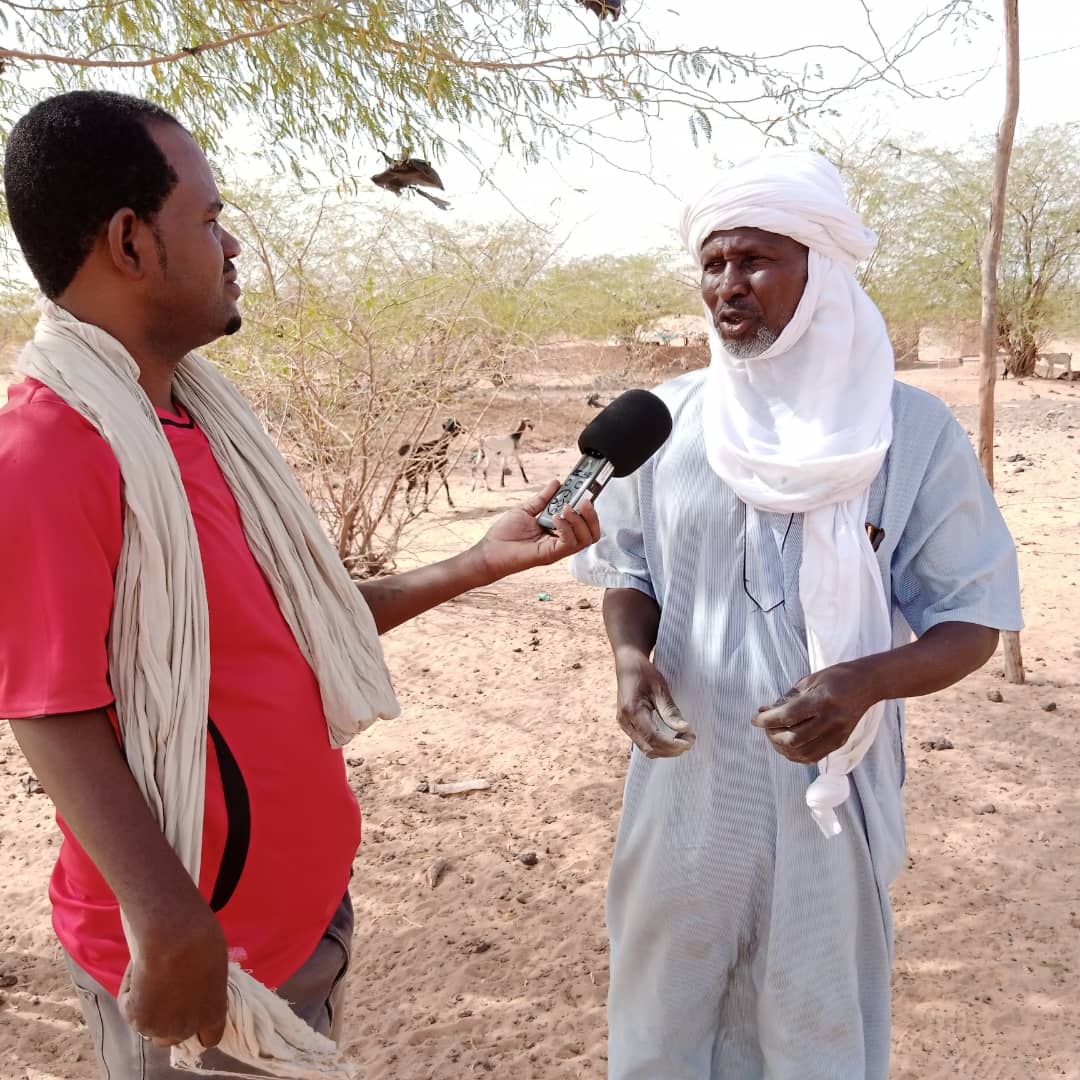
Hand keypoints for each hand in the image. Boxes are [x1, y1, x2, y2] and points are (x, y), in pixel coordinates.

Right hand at [118, 901, 227, 1047]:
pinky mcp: (137, 1021)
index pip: (210, 1037)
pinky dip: (131, 986)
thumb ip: (207, 985)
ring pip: (150, 1025)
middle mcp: (188, 1028)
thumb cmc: (201, 940)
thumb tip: (194, 982)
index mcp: (213, 1014)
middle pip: (175, 1036)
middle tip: (165, 991)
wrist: (174, 938)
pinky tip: (139, 966)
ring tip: (151, 974)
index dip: (200, 1025)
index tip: (191, 1008)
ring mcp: (161, 1028)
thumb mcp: (216, 964)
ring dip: (148, 1007)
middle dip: (170, 1019)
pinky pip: (129, 1005)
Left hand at [473, 479, 600, 581]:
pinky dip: (566, 527)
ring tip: (567, 507)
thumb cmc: (504, 535)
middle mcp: (561, 541)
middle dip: (591, 515)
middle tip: (584, 500)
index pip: (583, 522)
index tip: (587, 491)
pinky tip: (556, 517)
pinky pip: (569, 542)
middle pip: (591, 533)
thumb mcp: (526, 509)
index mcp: (557, 531)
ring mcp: (557, 549)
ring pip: (585, 538)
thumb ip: (543, 498)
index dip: (589, 508)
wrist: (490, 551)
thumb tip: (557, 484)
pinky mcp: (551, 554)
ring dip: (580, 520)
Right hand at [614, 649, 694, 758]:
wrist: (627, 664)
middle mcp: (625, 721)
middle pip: (649, 748)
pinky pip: (642, 742)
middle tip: (690, 742)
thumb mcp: (660, 688)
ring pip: (645, 748)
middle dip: (671, 750)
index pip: (654, 738)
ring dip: (665, 750)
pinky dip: (658, 745)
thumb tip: (684, 729)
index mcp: (632, 711)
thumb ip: (670, 711)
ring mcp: (624, 724)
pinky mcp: (626, 725)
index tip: (690, 741)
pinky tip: (670, 738)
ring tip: (683, 740)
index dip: (673, 744)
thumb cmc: (644, 673)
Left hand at [752, 661, 877, 764]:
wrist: (867, 684)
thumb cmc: (836, 677)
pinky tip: (788, 747)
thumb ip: (788, 698)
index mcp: (822, 701)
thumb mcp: (810, 680)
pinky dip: (797, 755)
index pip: (788, 716)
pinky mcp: (840, 742)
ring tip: (774, 737)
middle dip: (773, 736)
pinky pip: (814, 756)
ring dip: (783, 749)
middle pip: (794, 739)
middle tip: (765, 728)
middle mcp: (831, 721)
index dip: (768, 720)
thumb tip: (766, 712)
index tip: (755, 719)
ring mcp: (837, 734)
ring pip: (803, 752)